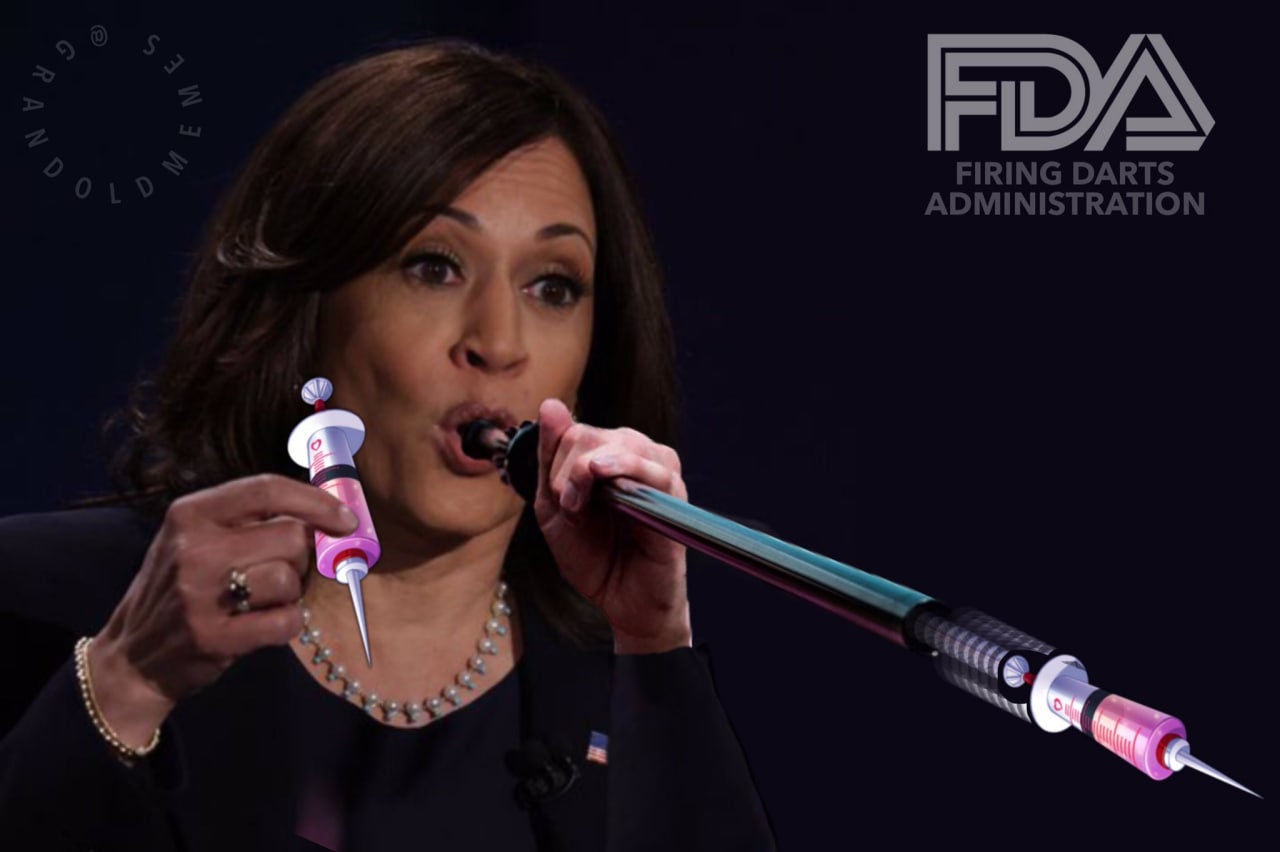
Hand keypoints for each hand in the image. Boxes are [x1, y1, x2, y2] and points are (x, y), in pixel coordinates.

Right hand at [91, 474, 357, 740]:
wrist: (133, 656)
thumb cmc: (182, 587)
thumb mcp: (198, 538)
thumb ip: (251, 520)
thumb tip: (327, 509)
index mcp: (190, 513)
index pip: (266, 488)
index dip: (316, 501)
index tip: (345, 518)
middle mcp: (192, 548)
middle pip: (290, 535)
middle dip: (299, 556)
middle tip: (279, 572)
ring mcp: (199, 594)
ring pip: (290, 578)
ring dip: (291, 593)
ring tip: (263, 600)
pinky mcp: (212, 637)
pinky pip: (286, 620)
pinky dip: (287, 624)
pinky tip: (265, 625)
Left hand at [533, 398, 691, 653]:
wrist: (623, 603)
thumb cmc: (595, 557)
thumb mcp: (556, 508)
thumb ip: (550, 459)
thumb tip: (550, 405)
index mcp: (609, 457)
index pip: (575, 431)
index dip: (557, 462)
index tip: (560, 499)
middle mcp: (637, 458)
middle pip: (592, 433)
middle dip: (568, 470)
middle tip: (571, 508)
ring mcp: (659, 476)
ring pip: (622, 443)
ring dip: (588, 471)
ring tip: (581, 507)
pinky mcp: (675, 499)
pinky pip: (656, 469)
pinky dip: (626, 468)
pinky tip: (604, 476)